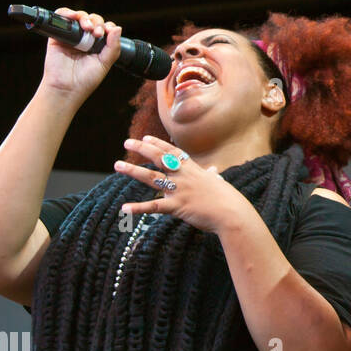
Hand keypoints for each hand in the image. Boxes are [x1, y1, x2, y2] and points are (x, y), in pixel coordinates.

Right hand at [40, 8, 122, 100]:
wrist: (66, 88)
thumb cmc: (85, 80)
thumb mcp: (105, 63)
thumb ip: (113, 47)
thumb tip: (118, 28)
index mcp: (98, 45)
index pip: (105, 28)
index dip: (108, 27)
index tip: (107, 33)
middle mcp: (85, 39)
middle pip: (93, 20)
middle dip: (97, 22)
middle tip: (97, 33)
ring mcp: (72, 36)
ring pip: (79, 17)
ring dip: (85, 17)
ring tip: (88, 27)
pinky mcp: (57, 36)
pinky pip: (61, 17)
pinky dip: (67, 12)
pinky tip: (74, 17)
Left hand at [114, 135, 251, 232]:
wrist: (232, 213)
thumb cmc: (227, 199)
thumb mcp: (218, 183)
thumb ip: (211, 176)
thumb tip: (214, 171)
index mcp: (193, 169)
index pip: (172, 151)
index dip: (157, 143)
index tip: (145, 137)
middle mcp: (184, 176)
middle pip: (159, 158)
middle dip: (142, 148)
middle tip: (127, 142)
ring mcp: (179, 190)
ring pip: (151, 177)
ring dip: (133, 170)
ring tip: (118, 165)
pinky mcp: (177, 207)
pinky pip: (154, 206)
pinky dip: (138, 208)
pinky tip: (124, 208)